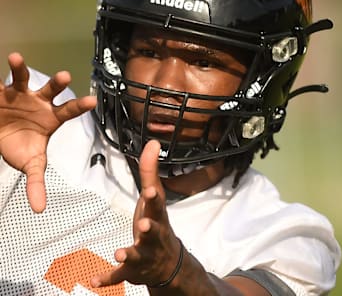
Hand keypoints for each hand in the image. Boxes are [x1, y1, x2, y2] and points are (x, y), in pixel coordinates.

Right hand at [0, 52, 96, 211]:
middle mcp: (38, 102)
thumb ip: (36, 183)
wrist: (1, 137)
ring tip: (15, 58)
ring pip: (21, 79)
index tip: (93, 99)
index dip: (79, 105)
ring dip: (19, 69)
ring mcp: (18, 94)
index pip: (69, 111)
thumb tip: (39, 210)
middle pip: (50, 90)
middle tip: (64, 76)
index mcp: (52, 118)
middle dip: (57, 83)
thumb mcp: (31, 164)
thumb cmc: (22, 147)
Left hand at [91, 140, 181, 287]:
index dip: (153, 197)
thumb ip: (150, 170)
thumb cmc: (157, 222)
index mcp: (157, 215)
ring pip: (138, 254)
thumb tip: (153, 143)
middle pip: (153, 231)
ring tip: (120, 252)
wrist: (167, 262)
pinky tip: (94, 279)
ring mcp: (144, 254)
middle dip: (149, 228)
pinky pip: (120, 275)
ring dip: (129, 253)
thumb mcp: (153, 197)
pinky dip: (108, 277)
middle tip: (144, 225)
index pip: (157, 204)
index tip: (149, 190)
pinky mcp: (133, 270)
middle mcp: (153, 235)